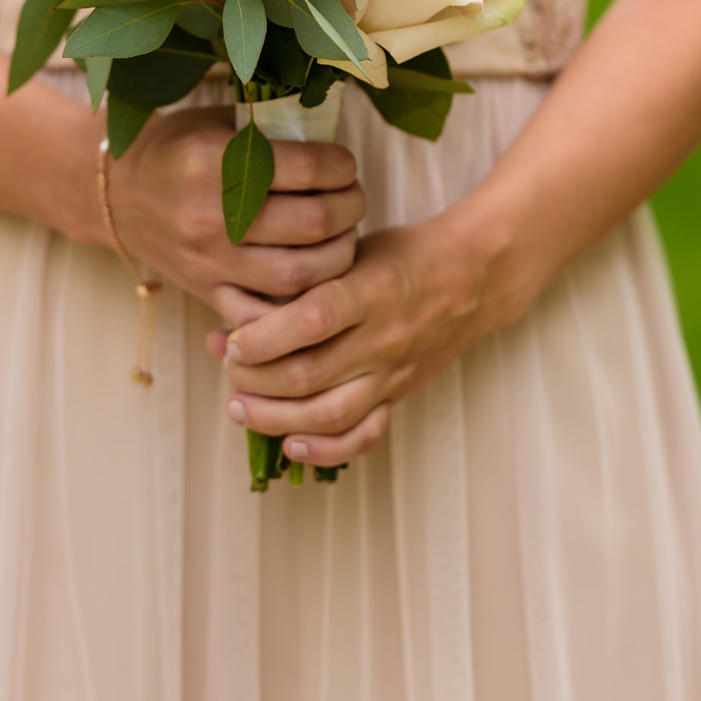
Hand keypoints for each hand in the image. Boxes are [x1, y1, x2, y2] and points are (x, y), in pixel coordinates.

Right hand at [108, 106, 365, 325]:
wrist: (117, 193)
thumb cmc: (176, 150)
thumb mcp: (217, 122)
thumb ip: (270, 129)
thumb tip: (335, 139)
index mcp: (213, 159)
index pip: (307, 168)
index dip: (341, 165)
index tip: (344, 165)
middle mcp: (209, 214)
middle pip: (312, 221)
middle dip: (350, 207)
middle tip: (352, 199)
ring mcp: (208, 259)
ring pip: (299, 273)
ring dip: (338, 255)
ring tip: (341, 236)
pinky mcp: (206, 290)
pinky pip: (262, 315)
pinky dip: (295, 306)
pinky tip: (312, 281)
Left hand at [211, 212, 521, 464]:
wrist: (472, 278)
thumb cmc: (399, 256)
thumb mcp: (351, 250)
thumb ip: (301, 280)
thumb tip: (235, 313)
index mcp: (368, 291)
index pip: (310, 322)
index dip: (262, 337)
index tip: (232, 339)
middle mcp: (382, 337)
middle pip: (308, 375)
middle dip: (254, 380)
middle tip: (228, 370)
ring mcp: (392, 373)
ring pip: (329, 413)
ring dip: (275, 418)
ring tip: (239, 407)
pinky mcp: (399, 395)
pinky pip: (365, 435)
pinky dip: (326, 449)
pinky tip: (291, 444)